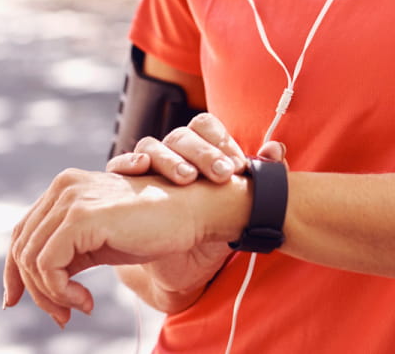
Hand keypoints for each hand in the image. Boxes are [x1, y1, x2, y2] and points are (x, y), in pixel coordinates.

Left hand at [3, 168, 207, 327]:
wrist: (193, 212)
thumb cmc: (154, 228)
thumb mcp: (101, 239)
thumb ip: (69, 249)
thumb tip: (34, 281)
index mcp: (64, 188)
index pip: (22, 233)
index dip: (15, 273)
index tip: (17, 301)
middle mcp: (62, 187)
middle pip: (22, 248)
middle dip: (36, 291)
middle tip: (63, 316)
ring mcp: (70, 199)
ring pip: (31, 261)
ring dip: (51, 296)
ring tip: (79, 307)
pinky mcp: (80, 217)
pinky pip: (47, 266)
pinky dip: (60, 292)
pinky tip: (86, 301)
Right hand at [103, 115, 285, 307]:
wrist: (182, 267)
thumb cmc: (212, 228)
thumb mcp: (238, 207)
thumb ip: (260, 179)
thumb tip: (276, 151)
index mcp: (199, 150)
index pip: (205, 126)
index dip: (221, 140)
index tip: (238, 165)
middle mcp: (171, 154)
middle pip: (181, 136)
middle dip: (203, 152)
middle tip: (223, 173)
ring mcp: (146, 169)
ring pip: (151, 146)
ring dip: (169, 158)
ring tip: (187, 177)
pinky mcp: (125, 189)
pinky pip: (118, 166)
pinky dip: (127, 162)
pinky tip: (140, 167)